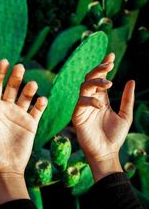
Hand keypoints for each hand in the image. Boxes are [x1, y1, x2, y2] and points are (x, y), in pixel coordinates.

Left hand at [0, 59, 46, 207]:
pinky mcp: (31, 124)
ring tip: (32, 86)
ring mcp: (19, 115)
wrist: (4, 169)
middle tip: (20, 68)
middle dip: (15, 77)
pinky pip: (37, 110)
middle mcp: (6, 109)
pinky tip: (42, 100)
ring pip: (26, 96)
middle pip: (12, 88)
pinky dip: (41, 103)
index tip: (4, 61)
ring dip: (29, 89)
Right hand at [72, 53, 134, 181]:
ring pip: (83, 88)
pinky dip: (90, 101)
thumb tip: (131, 80)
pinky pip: (80, 103)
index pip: (100, 80)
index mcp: (101, 100)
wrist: (106, 152)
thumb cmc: (114, 136)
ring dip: (94, 82)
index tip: (112, 56)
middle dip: (98, 70)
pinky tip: (100, 105)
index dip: (104, 68)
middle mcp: (91, 101)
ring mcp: (83, 108)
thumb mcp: (125, 115)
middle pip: (90, 80)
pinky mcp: (77, 116)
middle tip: (109, 65)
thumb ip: (127, 99)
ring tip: (108, 83)